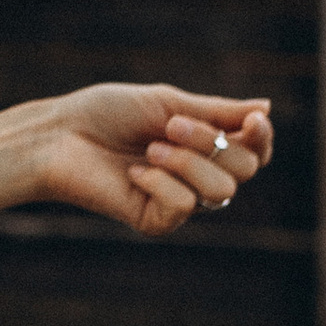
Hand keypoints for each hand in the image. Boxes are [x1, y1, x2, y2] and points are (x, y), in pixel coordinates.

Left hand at [0, 85, 272, 236]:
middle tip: (169, 125)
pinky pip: (185, 206)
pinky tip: (133, 174)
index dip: (262, 139)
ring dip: (185, 161)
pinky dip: (160, 183)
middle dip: (210, 141)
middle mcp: (197, 175)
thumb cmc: (107, 114)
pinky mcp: (157, 221)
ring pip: (221, 190)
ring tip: (148, 149)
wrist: (60, 135)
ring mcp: (178, 200)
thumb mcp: (167, 104)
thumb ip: (217, 112)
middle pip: (244, 169)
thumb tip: (266, 108)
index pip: (254, 151)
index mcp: (203, 145)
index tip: (254, 121)